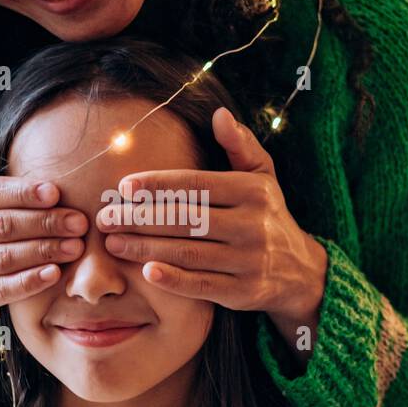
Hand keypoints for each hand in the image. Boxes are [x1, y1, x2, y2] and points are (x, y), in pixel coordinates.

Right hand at [0, 132, 88, 360]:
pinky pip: (2, 289)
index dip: (24, 194)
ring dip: (44, 250)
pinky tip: (54, 273)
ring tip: (75, 246)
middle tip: (78, 222)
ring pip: (4, 257)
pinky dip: (30, 281)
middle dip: (44, 223)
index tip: (56, 193)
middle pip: (0, 226)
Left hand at [95, 108, 326, 333]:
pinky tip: (147, 271)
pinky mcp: (243, 292)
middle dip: (139, 218)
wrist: (302, 272)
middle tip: (105, 217)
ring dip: (145, 247)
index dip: (157, 185)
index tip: (123, 187)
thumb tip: (219, 114)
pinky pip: (202, 285)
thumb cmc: (268, 215)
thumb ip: (240, 145)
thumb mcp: (263, 176)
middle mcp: (252, 225)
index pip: (196, 185)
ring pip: (188, 252)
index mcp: (252, 191)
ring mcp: (248, 261)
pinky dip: (173, 280)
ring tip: (113, 242)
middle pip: (185, 219)